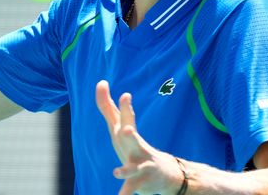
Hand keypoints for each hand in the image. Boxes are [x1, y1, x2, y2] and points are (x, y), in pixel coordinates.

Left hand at [95, 80, 185, 194]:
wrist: (166, 174)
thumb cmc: (137, 148)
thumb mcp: (121, 128)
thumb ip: (110, 108)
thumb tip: (100, 83)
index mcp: (128, 134)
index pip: (119, 115)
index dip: (111, 102)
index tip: (103, 84)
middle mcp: (135, 146)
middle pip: (130, 134)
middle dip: (128, 124)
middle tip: (126, 115)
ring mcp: (140, 164)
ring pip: (132, 167)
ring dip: (125, 170)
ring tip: (117, 172)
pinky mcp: (141, 181)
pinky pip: (131, 188)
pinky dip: (125, 193)